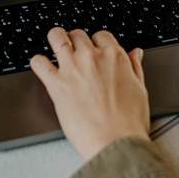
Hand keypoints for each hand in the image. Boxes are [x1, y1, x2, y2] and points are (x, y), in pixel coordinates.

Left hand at [30, 28, 149, 161]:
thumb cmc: (129, 122)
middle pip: (78, 35)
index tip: (95, 50)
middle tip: (75, 51)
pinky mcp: (56, 84)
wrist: (115, 142)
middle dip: (76, 41)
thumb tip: (135, 53)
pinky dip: (38, 62)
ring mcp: (72, 69)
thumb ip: (135, 67)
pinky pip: (39, 63)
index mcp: (115, 57)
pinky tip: (42, 66)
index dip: (97, 42)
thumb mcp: (140, 90)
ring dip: (56, 40)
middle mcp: (92, 58)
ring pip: (57, 38)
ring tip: (55, 46)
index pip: (101, 36)